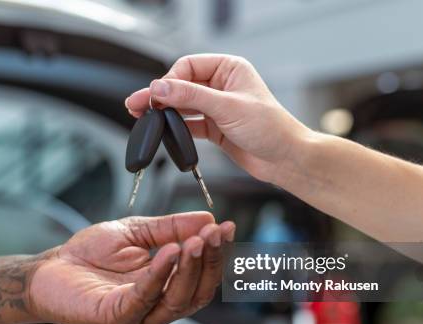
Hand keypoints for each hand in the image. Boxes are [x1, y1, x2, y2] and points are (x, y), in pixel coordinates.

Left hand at [29, 212, 234, 323]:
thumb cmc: (90, 254)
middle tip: (216, 233)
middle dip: (210, 262)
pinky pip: (144, 298)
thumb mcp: (137, 232)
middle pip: (197, 293)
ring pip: (177, 300)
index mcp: (165, 287)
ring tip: (198, 240)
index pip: (201, 277)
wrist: (50, 268)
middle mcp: (156, 306)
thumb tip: (209, 217)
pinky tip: (170, 251)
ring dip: (191, 268)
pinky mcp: (115, 317)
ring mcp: (137, 315)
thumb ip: (172, 228)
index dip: (217, 254)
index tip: (226, 227)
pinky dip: (160, 275)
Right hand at [125, 54, 310, 183]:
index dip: (170, 80)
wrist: (285, 159)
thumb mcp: (228, 107)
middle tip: (138, 104)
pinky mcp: (214, 127)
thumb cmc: (271, 128)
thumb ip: (192, 96)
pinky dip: (175, 127)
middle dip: (160, 96)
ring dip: (164, 112)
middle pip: (182, 85)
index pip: (189, 66)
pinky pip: (188, 124)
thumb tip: (162, 86)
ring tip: (143, 116)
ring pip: (183, 105)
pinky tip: (162, 131)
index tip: (156, 94)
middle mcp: (222, 85)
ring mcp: (217, 107)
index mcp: (229, 69)